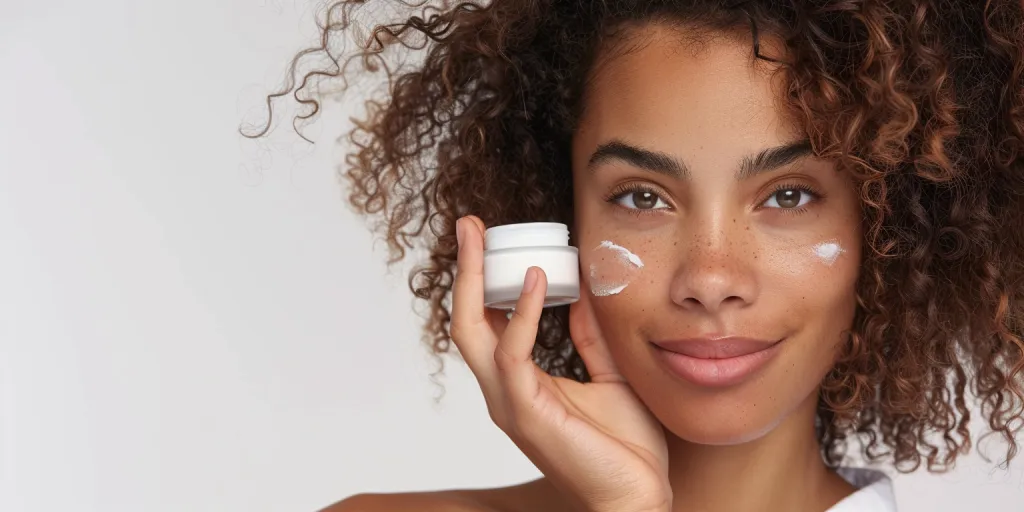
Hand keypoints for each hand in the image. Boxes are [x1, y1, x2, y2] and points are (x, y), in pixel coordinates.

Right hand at [449, 215, 671, 511]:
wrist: (638, 499)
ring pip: (472, 332)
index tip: (489, 238)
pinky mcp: (527, 413)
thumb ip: (589, 337)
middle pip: (465, 320)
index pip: (486, 323)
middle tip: (470, 225)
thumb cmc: (623, 449)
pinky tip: (537, 279)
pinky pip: (513, 353)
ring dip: (476, 279)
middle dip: (466, 270)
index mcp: (519, 384)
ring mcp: (509, 403)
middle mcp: (503, 392)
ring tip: (483, 237)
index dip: (483, 280)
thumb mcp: (608, 375)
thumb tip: (582, 291)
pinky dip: (523, 313)